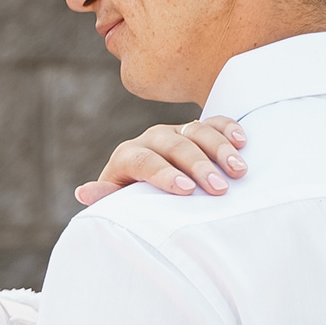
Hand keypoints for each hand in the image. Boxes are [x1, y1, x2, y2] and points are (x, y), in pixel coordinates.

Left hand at [72, 116, 246, 205]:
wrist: (149, 185)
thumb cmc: (134, 200)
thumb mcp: (120, 201)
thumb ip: (107, 197)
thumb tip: (83, 192)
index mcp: (128, 155)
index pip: (144, 160)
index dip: (164, 174)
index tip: (186, 190)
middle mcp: (152, 138)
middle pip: (175, 145)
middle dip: (199, 166)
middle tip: (218, 189)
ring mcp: (176, 131)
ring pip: (198, 131)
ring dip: (220, 150)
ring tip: (238, 171)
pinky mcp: (197, 129)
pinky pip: (215, 122)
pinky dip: (228, 129)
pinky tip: (242, 142)